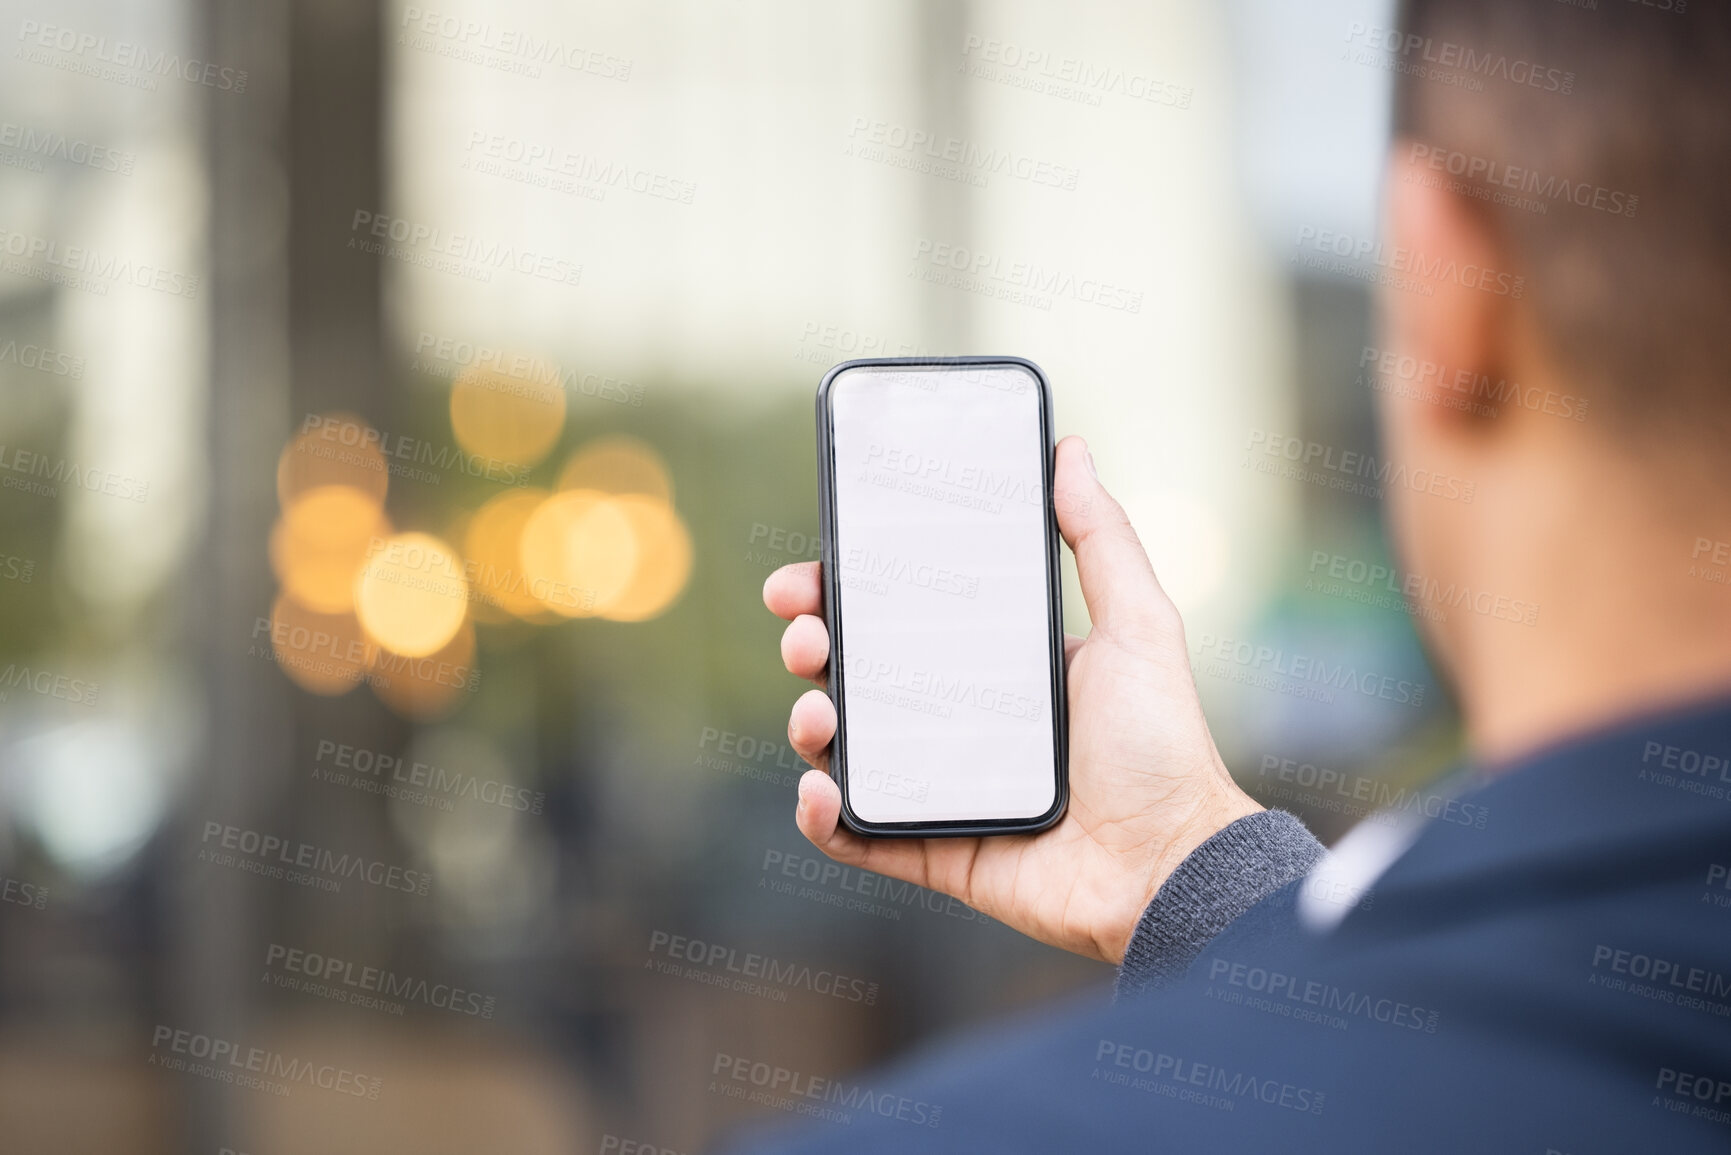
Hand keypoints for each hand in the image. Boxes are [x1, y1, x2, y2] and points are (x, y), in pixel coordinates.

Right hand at [762, 435, 1260, 963]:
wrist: (1174, 865)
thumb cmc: (1163, 745)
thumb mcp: (1139, 625)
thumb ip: (1102, 538)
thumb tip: (1071, 450)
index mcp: (995, 664)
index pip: (901, 614)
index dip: (845, 591)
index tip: (811, 571)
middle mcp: (960, 720)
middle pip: (857, 674)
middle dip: (813, 646)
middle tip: (806, 636)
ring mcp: (942, 787)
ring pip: (846, 750)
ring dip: (810, 723)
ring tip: (819, 713)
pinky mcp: (936, 852)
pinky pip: (860, 837)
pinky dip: (824, 819)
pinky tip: (819, 792)